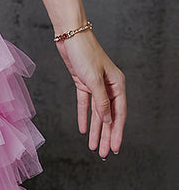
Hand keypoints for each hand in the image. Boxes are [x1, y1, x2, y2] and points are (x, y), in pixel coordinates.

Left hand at [55, 28, 125, 158]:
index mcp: (117, 84)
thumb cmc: (85, 53)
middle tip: (103, 153)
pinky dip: (84, 116)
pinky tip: (83, 129)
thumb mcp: (93, 80)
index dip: (116, 132)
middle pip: (108, 116)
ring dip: (95, 130)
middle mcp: (109, 86)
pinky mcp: (83, 82)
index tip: (114, 148)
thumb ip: (101, 102)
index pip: (118, 114)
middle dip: (105, 136)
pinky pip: (85, 104)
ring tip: (93, 147)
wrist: (70, 35)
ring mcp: (96, 85)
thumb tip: (107, 121)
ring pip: (97, 113)